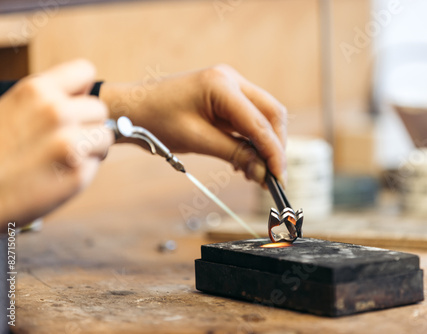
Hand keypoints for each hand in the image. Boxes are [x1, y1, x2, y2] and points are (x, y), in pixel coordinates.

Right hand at [0, 59, 112, 227]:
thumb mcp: (10, 109)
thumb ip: (46, 99)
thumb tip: (84, 94)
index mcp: (36, 91)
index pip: (85, 71)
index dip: (82, 91)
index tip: (75, 106)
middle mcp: (56, 112)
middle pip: (99, 109)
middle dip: (87, 123)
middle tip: (65, 140)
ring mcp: (69, 144)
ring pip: (105, 136)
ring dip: (91, 147)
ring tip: (64, 157)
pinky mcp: (78, 174)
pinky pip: (96, 164)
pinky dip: (83, 170)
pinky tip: (58, 175)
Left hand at [101, 65, 286, 184]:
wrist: (131, 108)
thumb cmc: (156, 120)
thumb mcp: (196, 140)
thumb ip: (234, 154)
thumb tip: (262, 173)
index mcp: (222, 85)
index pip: (261, 123)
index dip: (274, 153)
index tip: (279, 178)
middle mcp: (231, 80)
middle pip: (272, 114)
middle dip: (276, 146)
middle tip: (273, 177)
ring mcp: (230, 86)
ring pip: (264, 116)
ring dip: (265, 144)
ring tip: (258, 172)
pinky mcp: (226, 97)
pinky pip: (249, 119)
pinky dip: (252, 140)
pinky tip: (245, 160)